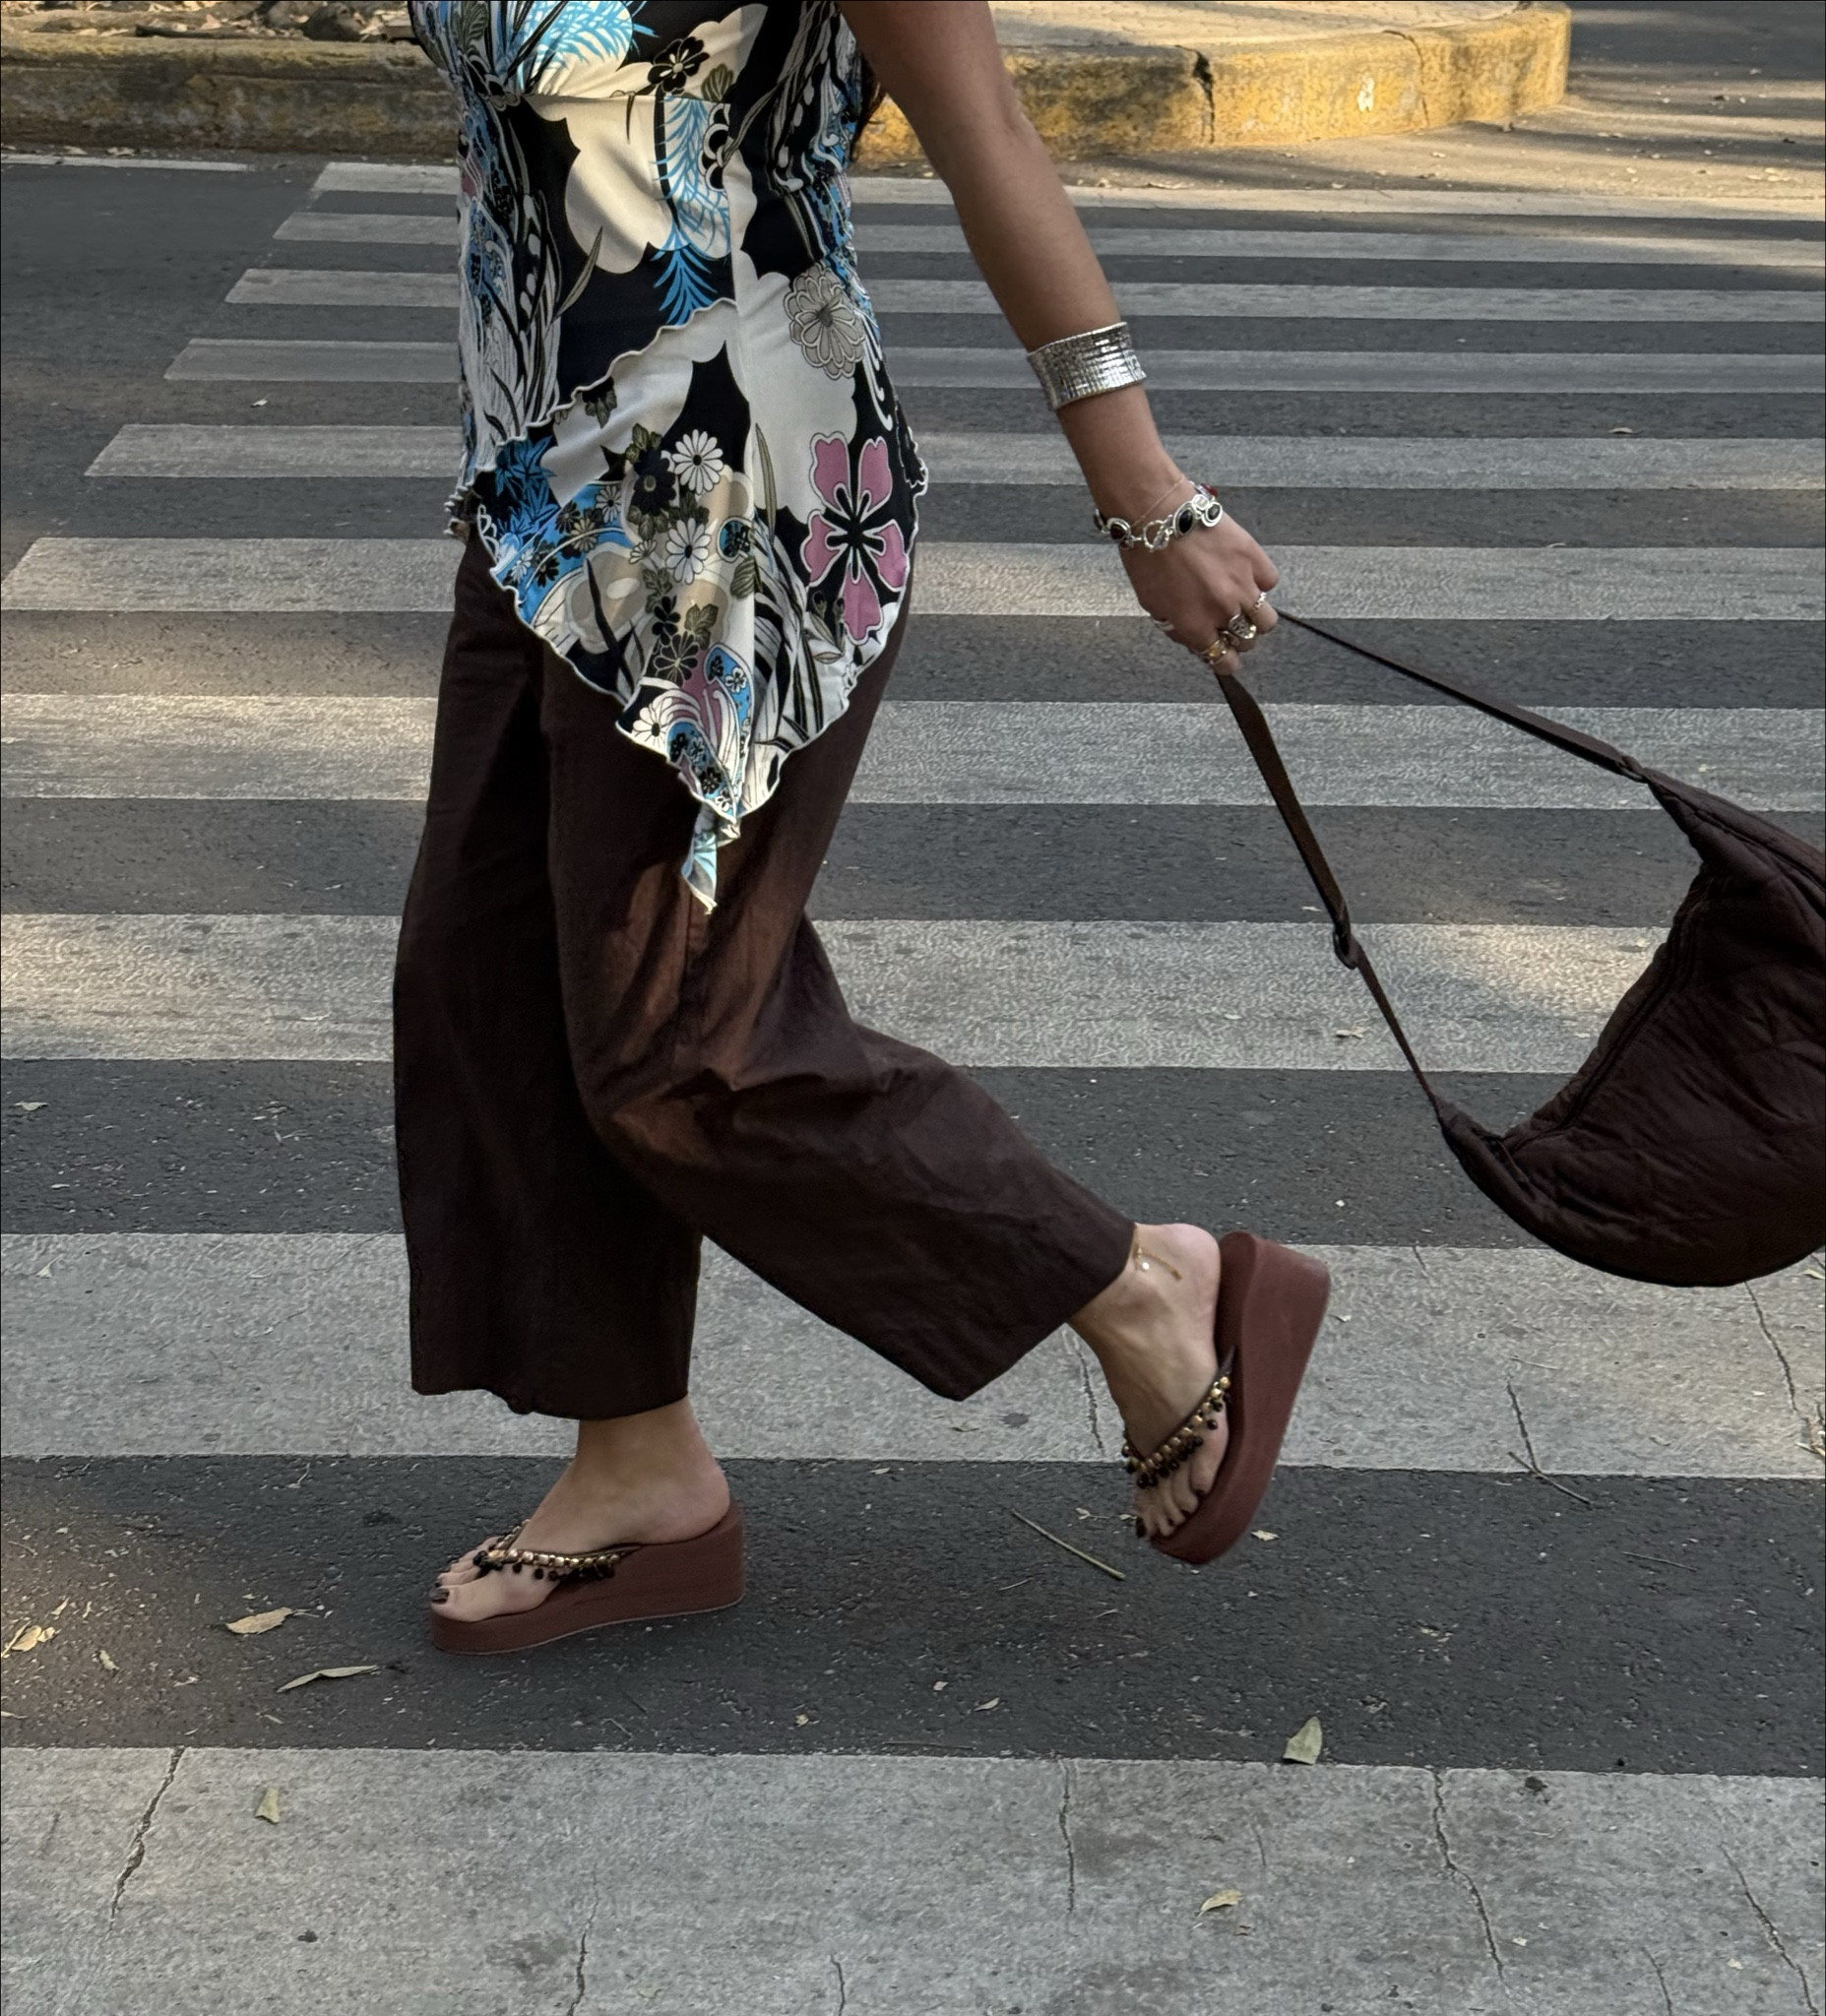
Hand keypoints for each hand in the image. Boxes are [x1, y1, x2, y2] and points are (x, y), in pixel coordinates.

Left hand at [1117, 488, 1279, 675]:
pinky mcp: (1254, 558)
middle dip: (1238, 637)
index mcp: (1195, 625)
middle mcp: (1222, 610)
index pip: (1224, 661)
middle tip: (1228, 624)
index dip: (1226, 661)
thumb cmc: (1148, 557)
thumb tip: (1196, 640)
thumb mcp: (1153, 604)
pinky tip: (1244, 574)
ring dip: (1256, 618)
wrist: (1159, 515)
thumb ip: (1179, 627)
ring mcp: (1242, 585)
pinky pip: (1270, 583)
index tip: (1225, 656)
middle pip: (1248, 642)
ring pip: (1267, 621)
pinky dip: (1260, 582)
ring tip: (1243, 605)